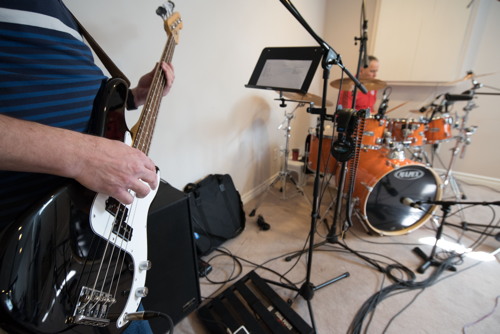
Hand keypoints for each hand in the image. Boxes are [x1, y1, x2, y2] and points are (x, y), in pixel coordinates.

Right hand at [0, 115, 157, 204]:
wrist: (82, 155)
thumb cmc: (94, 148)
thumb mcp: (117, 146)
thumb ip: (127, 154)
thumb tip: (130, 157)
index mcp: (135, 156)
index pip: (151, 166)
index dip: (152, 172)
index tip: (150, 175)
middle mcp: (134, 168)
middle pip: (151, 179)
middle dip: (152, 184)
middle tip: (150, 187)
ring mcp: (126, 180)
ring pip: (143, 192)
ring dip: (141, 194)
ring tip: (138, 195)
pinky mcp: (116, 190)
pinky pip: (128, 200)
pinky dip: (127, 200)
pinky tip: (124, 198)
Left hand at [130, 62, 174, 106]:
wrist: (138, 92)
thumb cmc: (144, 86)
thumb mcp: (150, 75)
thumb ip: (155, 70)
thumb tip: (159, 63)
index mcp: (164, 81)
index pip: (170, 74)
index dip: (171, 68)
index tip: (168, 62)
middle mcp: (166, 85)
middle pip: (172, 76)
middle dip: (168, 68)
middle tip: (163, 63)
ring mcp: (165, 89)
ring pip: (171, 79)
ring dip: (168, 71)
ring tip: (163, 65)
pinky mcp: (163, 92)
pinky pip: (168, 85)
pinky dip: (168, 78)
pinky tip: (165, 72)